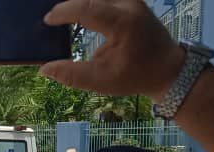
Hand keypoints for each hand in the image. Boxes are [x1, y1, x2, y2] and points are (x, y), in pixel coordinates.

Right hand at [40, 0, 186, 101]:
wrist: (169, 69)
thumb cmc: (136, 76)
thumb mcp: (103, 81)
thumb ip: (72, 75)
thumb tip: (44, 68)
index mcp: (124, 23)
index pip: (87, 8)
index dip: (63, 12)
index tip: (47, 21)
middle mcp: (130, 5)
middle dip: (68, 4)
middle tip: (50, 17)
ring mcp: (132, 0)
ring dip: (79, 2)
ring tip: (63, 14)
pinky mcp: (131, 0)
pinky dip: (89, 2)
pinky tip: (78, 10)